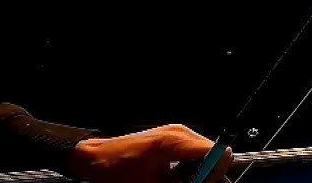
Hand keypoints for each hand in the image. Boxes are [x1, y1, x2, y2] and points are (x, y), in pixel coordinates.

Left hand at [67, 124, 231, 182]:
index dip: (215, 172)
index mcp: (176, 141)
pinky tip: (173, 175)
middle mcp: (179, 132)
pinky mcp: (170, 137)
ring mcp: (175, 132)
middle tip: (187, 182)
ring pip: (203, 153)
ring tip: (175, 180)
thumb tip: (203, 182)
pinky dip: (188, 166)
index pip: (217, 152)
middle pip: (212, 153)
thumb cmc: (116, 171)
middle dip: (206, 173)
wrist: (94, 158)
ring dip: (196, 171)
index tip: (202, 182)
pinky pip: (192, 152)